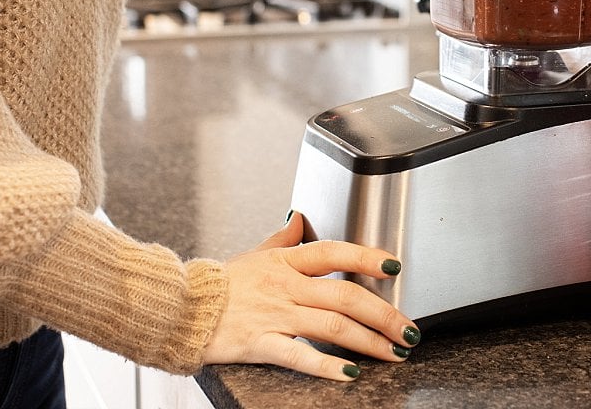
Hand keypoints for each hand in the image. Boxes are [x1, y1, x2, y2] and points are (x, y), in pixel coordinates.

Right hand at [201, 212, 419, 380]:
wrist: (181, 308)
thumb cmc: (220, 284)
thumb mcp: (254, 254)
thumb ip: (283, 240)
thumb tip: (300, 217)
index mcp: (286, 262)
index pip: (335, 252)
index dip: (368, 257)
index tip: (396, 267)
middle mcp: (285, 287)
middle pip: (345, 296)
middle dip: (384, 314)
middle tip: (408, 329)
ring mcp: (275, 316)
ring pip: (332, 327)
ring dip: (369, 342)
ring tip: (394, 353)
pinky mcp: (261, 344)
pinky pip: (300, 356)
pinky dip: (328, 366)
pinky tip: (351, 373)